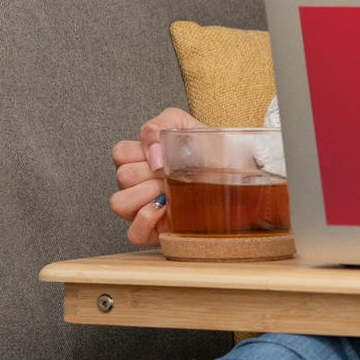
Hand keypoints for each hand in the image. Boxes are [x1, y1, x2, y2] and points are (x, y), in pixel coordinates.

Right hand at [110, 107, 204, 245]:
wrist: (239, 174)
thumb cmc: (212, 152)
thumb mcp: (185, 126)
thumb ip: (158, 128)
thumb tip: (152, 156)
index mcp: (143, 158)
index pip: (120, 153)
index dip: (141, 152)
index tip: (165, 154)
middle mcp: (140, 183)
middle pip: (122, 176)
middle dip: (149, 173)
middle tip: (173, 173)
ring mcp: (144, 208)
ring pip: (119, 203)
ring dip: (146, 194)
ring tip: (170, 190)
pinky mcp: (155, 232)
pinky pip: (133, 233)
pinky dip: (146, 220)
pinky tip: (166, 209)